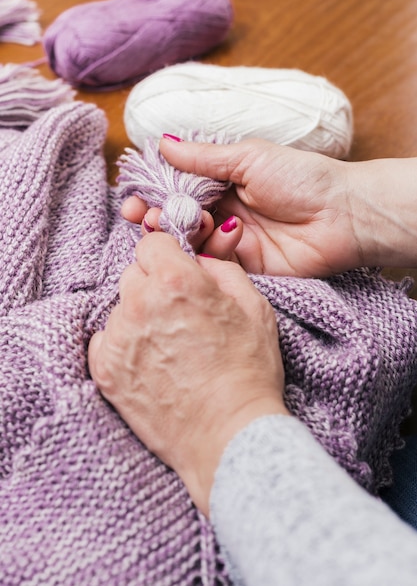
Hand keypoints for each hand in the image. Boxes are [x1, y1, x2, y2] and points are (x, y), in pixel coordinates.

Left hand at [88, 233, 287, 515]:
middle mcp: (139, 303)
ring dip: (139, 317)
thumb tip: (198, 261)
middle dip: (153, 285)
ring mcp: (117, 338)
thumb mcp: (255, 307)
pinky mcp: (105, 371)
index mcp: (176, 280)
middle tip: (178, 313)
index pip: (152, 243)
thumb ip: (222, 270)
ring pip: (120, 308)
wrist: (229, 435)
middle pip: (133, 273)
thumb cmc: (248, 371)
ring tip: (168, 346)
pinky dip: (123, 345)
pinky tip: (151, 363)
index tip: (177, 271)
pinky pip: (105, 340)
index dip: (169, 255)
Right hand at [156, 137, 365, 276]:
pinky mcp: (241, 267)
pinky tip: (219, 236)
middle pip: (176, 218)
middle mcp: (221, 211)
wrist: (343, 216)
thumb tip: (162, 143)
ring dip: (181, 233)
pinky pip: (211, 263)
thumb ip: (203, 157)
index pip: (175, 188)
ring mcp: (230, 240)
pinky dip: (207, 251)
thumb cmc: (302, 178)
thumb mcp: (249, 158)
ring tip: (189, 223)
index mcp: (222, 181)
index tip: (132, 200)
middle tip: (148, 218)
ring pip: (189, 242)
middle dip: (157, 218)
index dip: (151, 194)